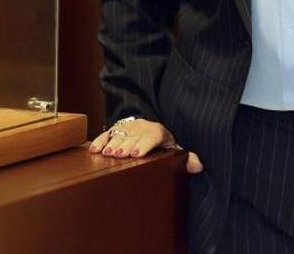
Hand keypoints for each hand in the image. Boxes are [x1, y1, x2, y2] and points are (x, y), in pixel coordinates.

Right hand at [89, 119, 203, 173]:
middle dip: (125, 145)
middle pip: (133, 135)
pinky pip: (107, 134)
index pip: (151, 136)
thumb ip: (187, 159)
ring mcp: (128, 127)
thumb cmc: (164, 146)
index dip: (143, 144)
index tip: (136, 153)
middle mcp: (142, 127)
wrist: (152, 130)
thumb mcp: (176, 150)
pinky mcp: (116, 129)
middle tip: (118, 154)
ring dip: (111, 143)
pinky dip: (100, 141)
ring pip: (119, 134)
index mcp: (158, 132)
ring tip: (106, 153)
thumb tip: (198, 166)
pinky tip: (95, 150)